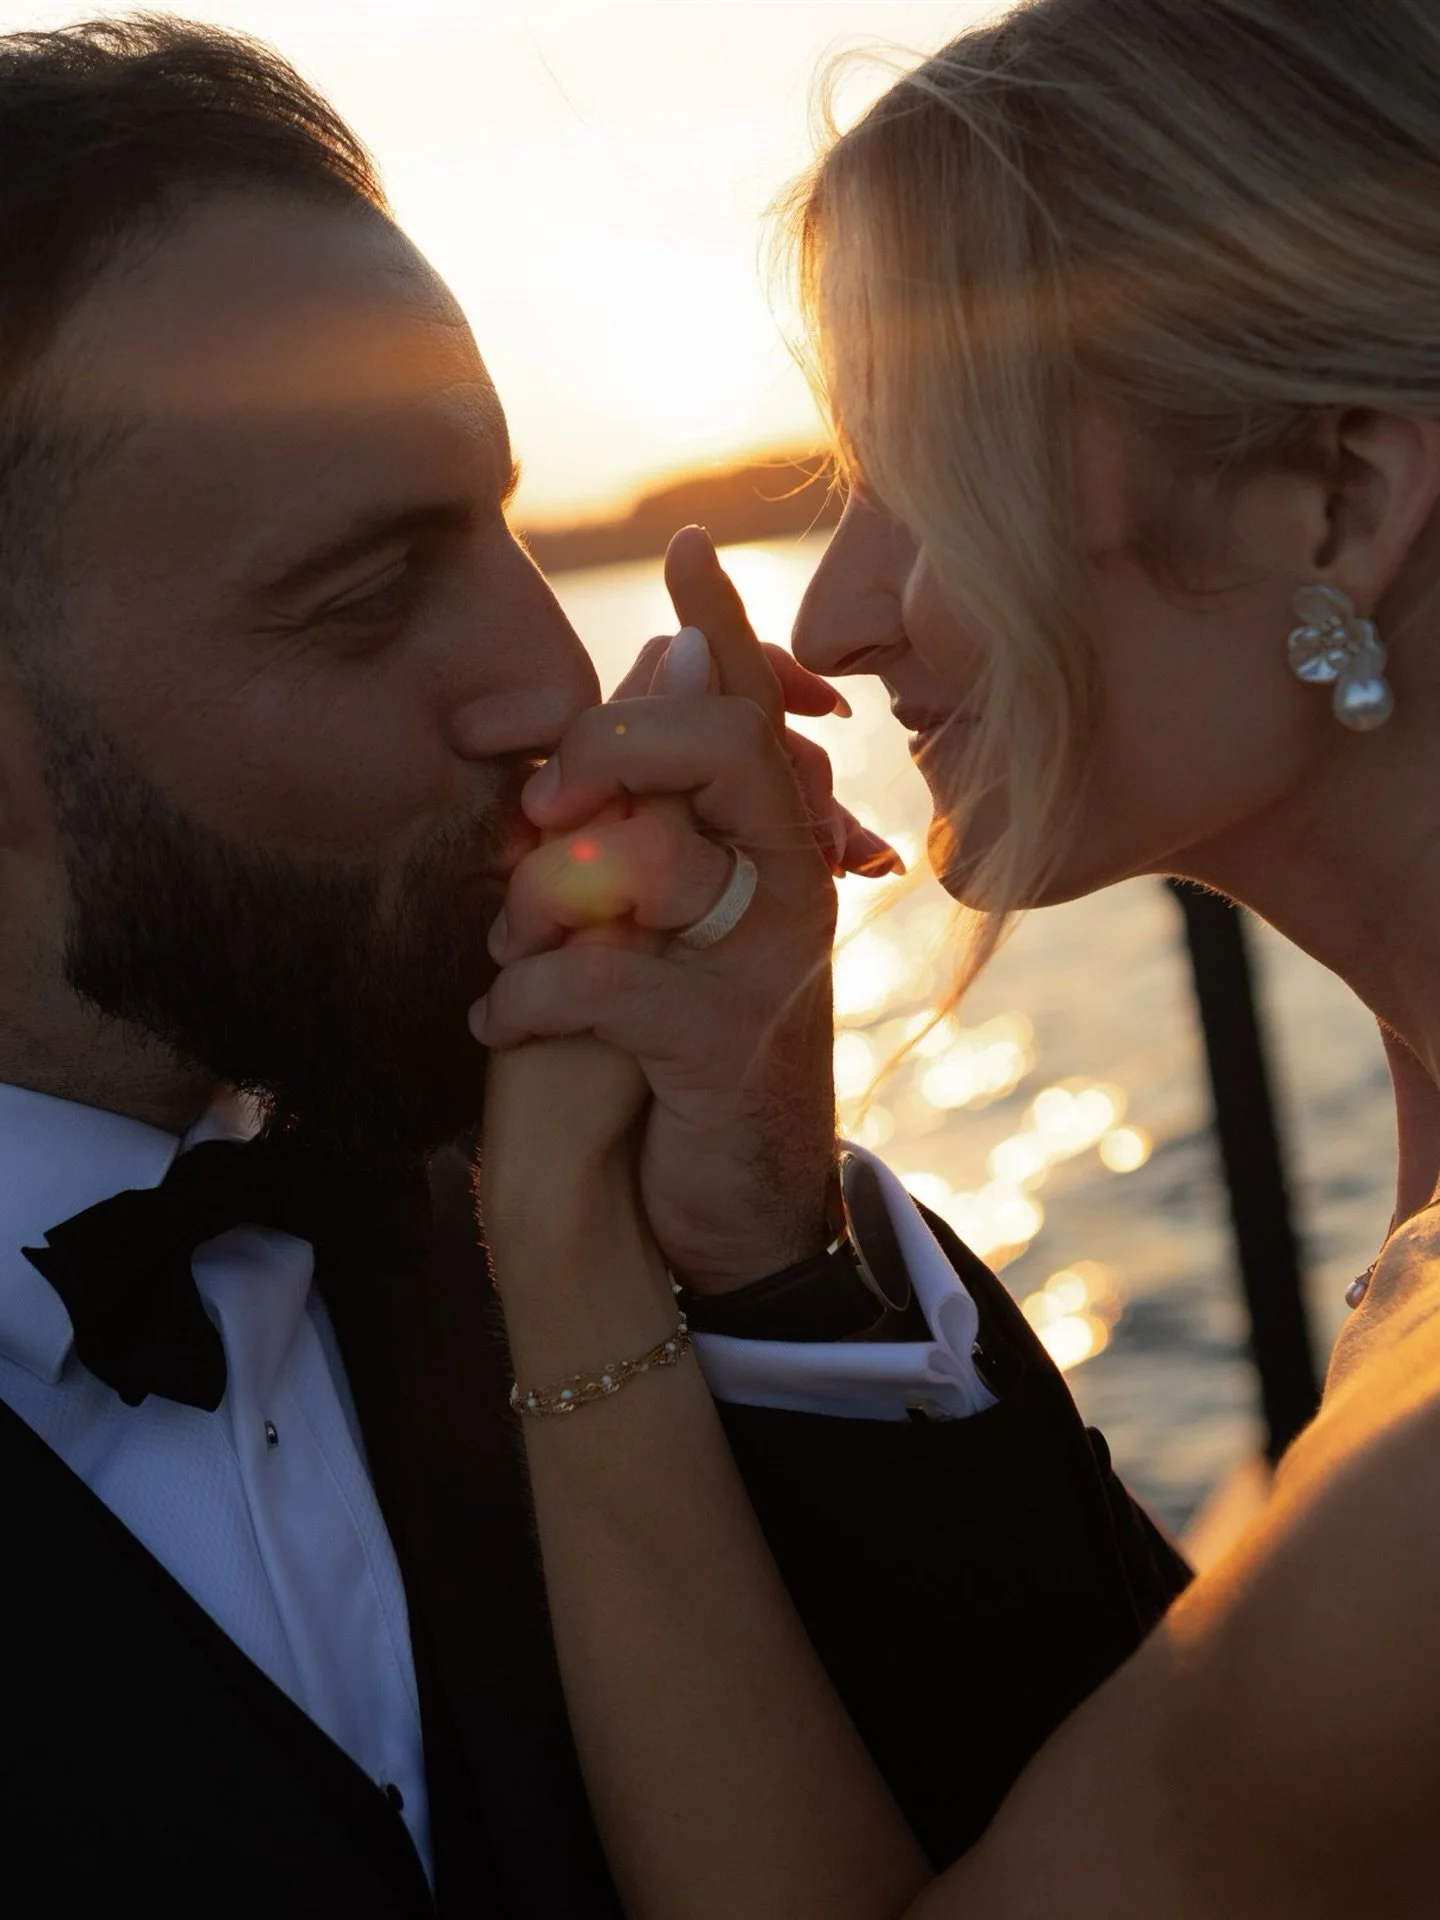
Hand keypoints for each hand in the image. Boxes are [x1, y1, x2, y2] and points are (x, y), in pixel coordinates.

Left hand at [475, 529, 864, 1291]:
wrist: (738, 1205)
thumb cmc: (682, 1052)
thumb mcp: (671, 929)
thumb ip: (661, 824)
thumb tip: (641, 690)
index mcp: (777, 843)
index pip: (754, 707)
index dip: (722, 623)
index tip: (685, 543)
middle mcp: (793, 883)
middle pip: (721, 745)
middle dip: (609, 747)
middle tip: (541, 802)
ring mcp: (769, 958)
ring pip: (648, 855)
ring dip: (542, 897)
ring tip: (505, 946)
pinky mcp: (723, 1039)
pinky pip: (597, 978)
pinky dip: (523, 999)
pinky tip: (493, 1026)